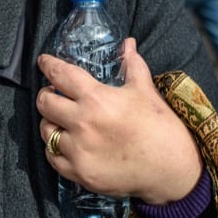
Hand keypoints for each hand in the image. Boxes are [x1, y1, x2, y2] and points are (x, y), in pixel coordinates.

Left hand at [36, 39, 201, 205]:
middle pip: (45, 103)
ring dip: (50, 122)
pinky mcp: (80, 173)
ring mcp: (79, 151)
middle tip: (55, 94)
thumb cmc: (161, 128)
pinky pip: (53, 157)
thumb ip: (132, 65)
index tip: (44, 62)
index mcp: (97, 99)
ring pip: (46, 131)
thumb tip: (128, 44)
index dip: (49, 65)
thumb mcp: (146, 91)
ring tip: (62, 120)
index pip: (61, 75)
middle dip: (47, 94)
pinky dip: (56, 149)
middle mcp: (83, 124)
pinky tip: (67, 144)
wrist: (173, 170)